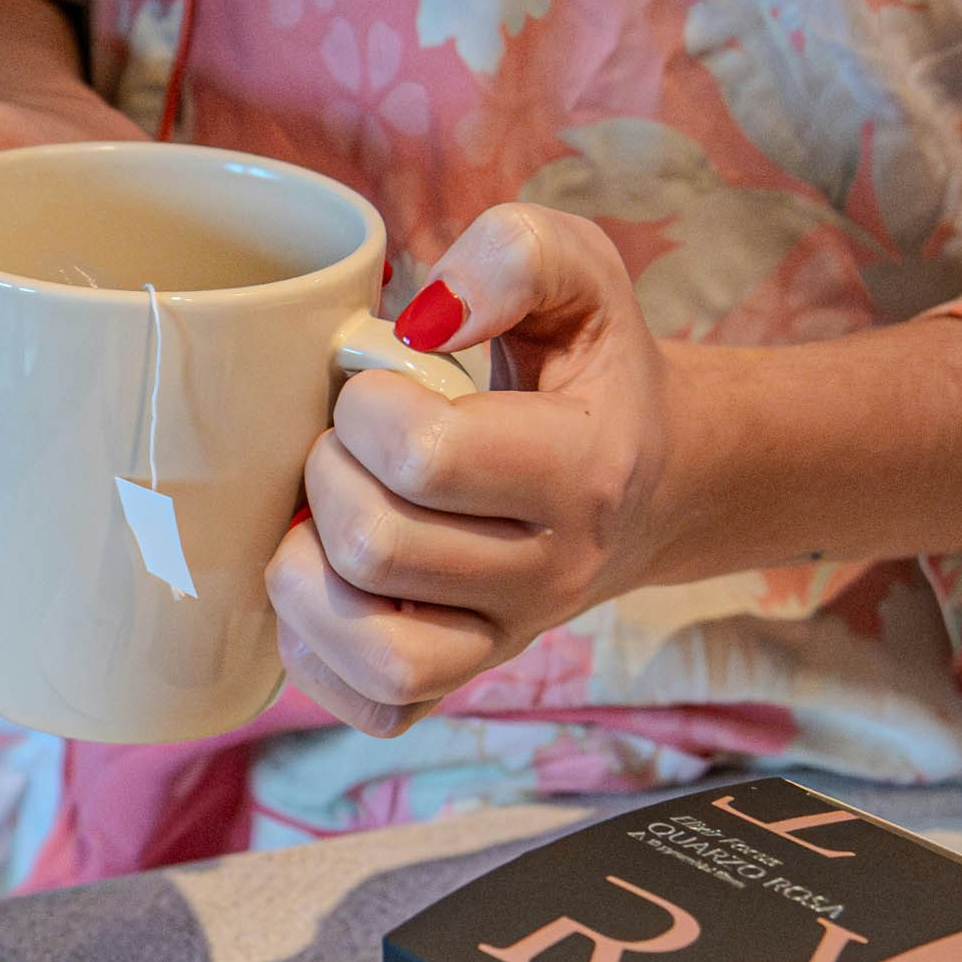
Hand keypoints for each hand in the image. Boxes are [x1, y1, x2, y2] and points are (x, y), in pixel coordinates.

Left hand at [264, 203, 673, 736]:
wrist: (653, 476)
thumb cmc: (590, 365)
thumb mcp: (578, 272)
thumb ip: (510, 256)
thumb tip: (421, 321)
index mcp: (582, 469)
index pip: (425, 457)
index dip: (365, 405)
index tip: (377, 383)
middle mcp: (551, 572)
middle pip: (377, 549)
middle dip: (326, 476)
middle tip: (344, 443)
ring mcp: (507, 638)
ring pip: (372, 652)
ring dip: (308, 577)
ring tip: (322, 519)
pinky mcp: (465, 678)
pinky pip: (372, 704)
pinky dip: (319, 650)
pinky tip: (328, 583)